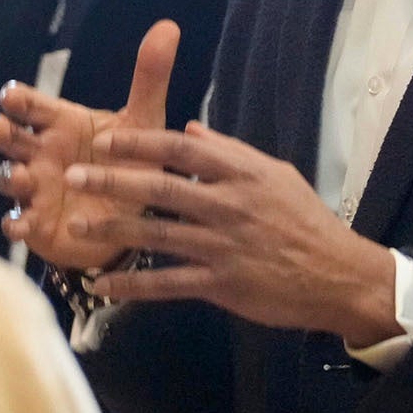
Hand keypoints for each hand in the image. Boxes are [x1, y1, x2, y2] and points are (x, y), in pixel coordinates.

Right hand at [0, 20, 178, 271]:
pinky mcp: (36, 222)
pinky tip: (20, 227)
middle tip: (1, 129)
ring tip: (22, 178)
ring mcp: (34, 188)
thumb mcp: (144, 123)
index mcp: (60, 123)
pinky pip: (15, 223)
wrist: (134, 218)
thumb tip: (169, 26)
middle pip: (7, 136)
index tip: (12, 96)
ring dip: (9, 176)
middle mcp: (39, 152)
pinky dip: (14, 224)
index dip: (17, 98)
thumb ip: (149, 79)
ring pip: (7, 177)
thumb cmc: (129, 162)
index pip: (29, 104)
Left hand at [61, 122, 402, 344]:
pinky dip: (133, 286)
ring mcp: (224, 246)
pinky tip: (102, 285)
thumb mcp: (276, 174)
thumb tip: (190, 126)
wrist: (338, 276)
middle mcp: (229, 206)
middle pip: (160, 188)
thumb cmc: (305, 221)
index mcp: (242, 173)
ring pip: (157, 235)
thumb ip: (231, 151)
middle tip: (73, 174)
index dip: (139, 142)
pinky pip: (168, 284)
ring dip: (112, 230)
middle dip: (113, 180)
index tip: (103, 139)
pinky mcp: (222, 284)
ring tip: (74, 226)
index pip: (181, 148)